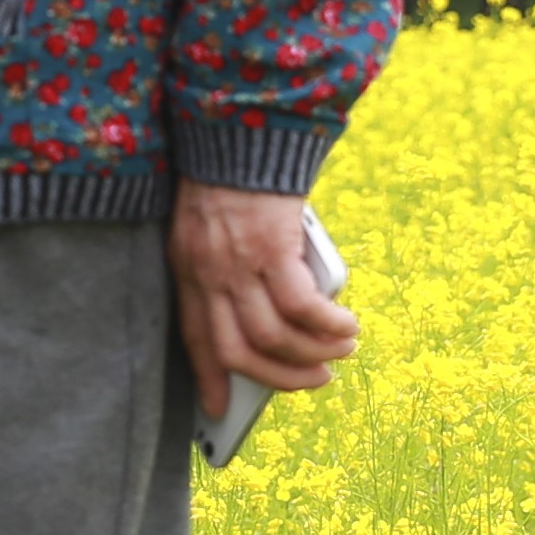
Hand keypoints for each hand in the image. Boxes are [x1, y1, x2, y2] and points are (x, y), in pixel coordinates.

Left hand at [172, 181, 354, 420]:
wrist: (242, 126)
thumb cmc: (233, 173)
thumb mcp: (210, 225)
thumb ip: (226, 267)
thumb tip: (272, 314)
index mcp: (188, 269)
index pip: (194, 338)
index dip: (208, 377)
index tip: (218, 408)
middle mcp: (207, 273)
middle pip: (238, 350)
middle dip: (278, 378)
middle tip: (315, 381)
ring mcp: (238, 263)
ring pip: (273, 336)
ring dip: (312, 354)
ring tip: (341, 352)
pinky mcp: (272, 247)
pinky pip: (303, 306)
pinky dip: (327, 325)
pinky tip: (346, 325)